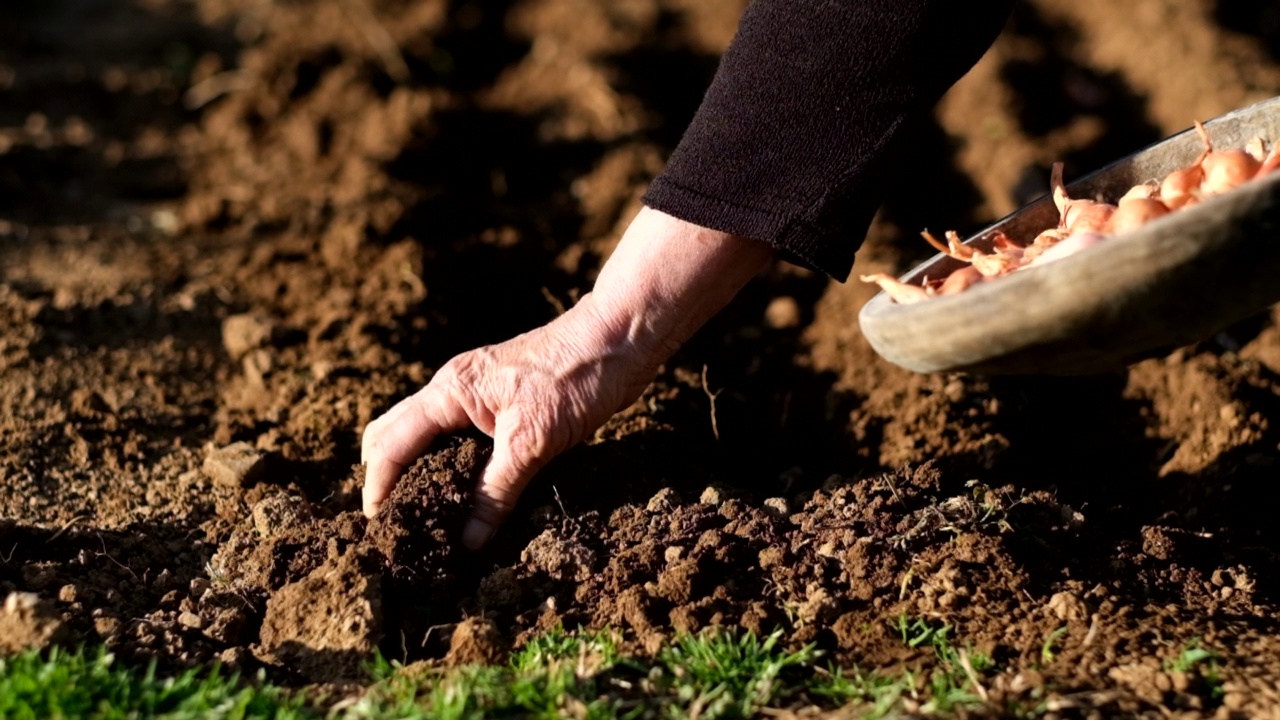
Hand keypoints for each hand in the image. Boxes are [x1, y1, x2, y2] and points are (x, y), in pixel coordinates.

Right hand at [360, 295, 658, 548]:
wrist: (621, 338)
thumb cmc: (576, 376)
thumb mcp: (532, 441)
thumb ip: (495, 491)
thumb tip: (467, 542)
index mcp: (450, 391)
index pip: (391, 443)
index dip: (378, 485)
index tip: (376, 526)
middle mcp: (455, 390)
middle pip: (396, 434)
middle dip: (387, 476)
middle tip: (395, 523)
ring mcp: (478, 396)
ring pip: (427, 436)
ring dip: (419, 472)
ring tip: (424, 517)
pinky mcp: (504, 405)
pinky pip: (461, 438)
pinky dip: (452, 466)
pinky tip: (465, 495)